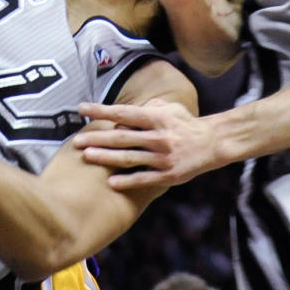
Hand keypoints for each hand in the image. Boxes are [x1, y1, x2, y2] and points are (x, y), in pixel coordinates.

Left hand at [73, 97, 220, 188]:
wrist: (213, 144)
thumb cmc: (187, 124)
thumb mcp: (171, 108)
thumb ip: (149, 107)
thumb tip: (126, 112)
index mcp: (157, 118)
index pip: (124, 112)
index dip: (102, 111)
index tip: (82, 109)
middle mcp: (158, 137)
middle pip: (122, 137)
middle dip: (97, 138)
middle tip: (76, 141)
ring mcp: (162, 157)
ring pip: (129, 158)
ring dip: (106, 157)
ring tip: (87, 157)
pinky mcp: (168, 175)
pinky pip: (143, 179)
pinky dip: (127, 181)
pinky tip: (110, 182)